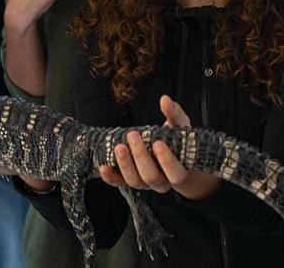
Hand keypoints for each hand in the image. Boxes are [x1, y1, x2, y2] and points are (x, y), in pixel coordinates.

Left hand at [98, 95, 219, 200]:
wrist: (171, 155)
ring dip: (125, 164)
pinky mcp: (130, 180)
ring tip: (119, 147)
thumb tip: (165, 100)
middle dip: (140, 156)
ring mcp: (145, 183)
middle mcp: (162, 181)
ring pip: (134, 181)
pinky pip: (119, 183)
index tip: (158, 143)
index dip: (167, 161)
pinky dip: (110, 177)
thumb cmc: (177, 140)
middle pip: (151, 177)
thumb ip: (174, 114)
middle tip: (133, 135)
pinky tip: (104, 167)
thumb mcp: (180, 126)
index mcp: (179, 171)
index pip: (175, 174)